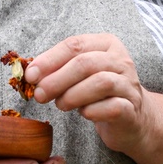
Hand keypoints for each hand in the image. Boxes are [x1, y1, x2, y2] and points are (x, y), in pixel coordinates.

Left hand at [24, 33, 162, 163]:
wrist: (132, 119)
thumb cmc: (98, 94)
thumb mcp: (78, 75)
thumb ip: (58, 69)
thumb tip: (30, 73)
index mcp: (106, 44)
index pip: (74, 44)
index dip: (49, 60)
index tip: (30, 75)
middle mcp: (121, 60)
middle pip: (85, 63)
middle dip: (57, 79)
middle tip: (40, 95)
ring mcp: (129, 84)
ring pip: (100, 83)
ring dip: (73, 95)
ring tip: (60, 105)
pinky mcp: (132, 108)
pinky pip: (112, 107)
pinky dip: (92, 111)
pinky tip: (83, 114)